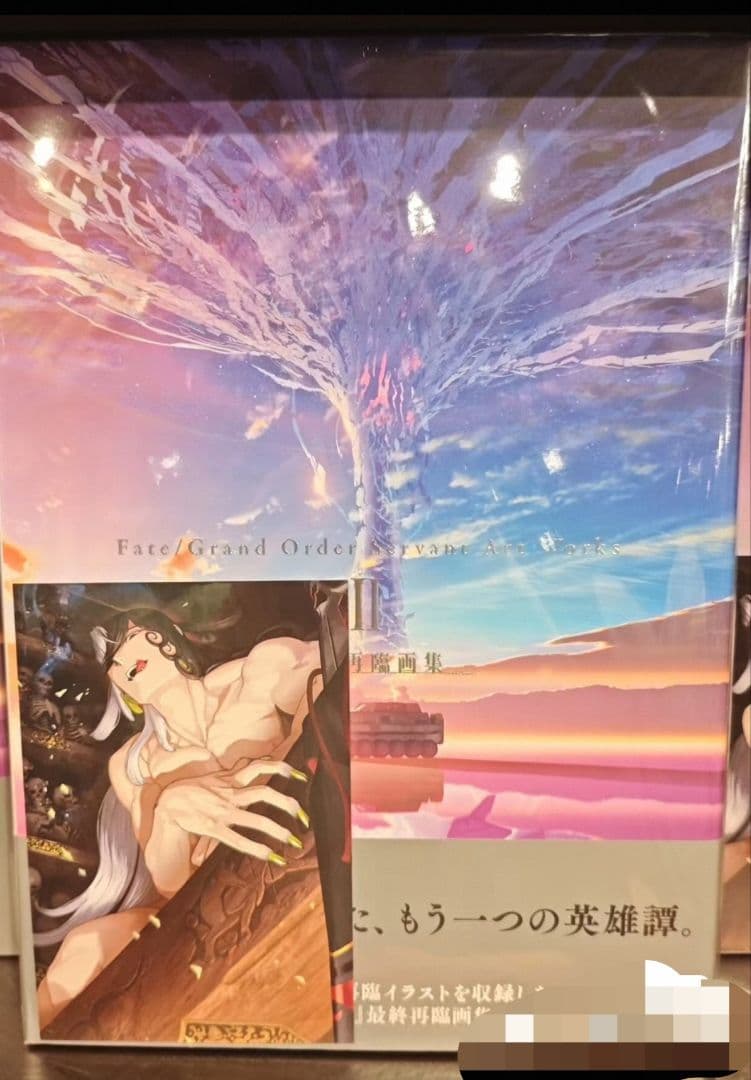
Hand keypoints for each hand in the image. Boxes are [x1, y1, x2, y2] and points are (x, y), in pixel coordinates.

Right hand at [154, 760, 307, 867]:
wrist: (166, 803)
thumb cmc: (189, 790)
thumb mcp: (211, 775)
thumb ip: (229, 772)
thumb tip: (236, 761)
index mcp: (231, 780)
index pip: (260, 767)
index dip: (281, 768)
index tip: (300, 776)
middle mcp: (231, 794)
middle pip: (266, 793)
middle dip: (288, 804)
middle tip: (304, 816)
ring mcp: (224, 811)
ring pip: (257, 819)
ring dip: (278, 830)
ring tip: (294, 841)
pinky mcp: (214, 828)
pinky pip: (239, 839)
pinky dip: (256, 848)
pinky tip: (270, 856)